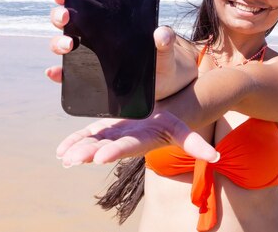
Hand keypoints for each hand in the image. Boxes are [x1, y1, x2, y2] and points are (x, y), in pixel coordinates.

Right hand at [45, 0, 193, 89]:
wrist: (163, 81)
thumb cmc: (161, 58)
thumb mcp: (164, 49)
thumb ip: (165, 40)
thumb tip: (161, 34)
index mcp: (109, 22)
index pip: (84, 4)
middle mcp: (94, 35)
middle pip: (67, 21)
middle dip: (60, 16)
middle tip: (67, 17)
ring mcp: (89, 55)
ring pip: (63, 43)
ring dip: (58, 42)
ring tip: (69, 45)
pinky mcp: (88, 75)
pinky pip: (67, 72)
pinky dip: (58, 72)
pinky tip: (54, 72)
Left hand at [56, 110, 218, 166]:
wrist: (157, 117)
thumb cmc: (169, 122)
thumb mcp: (181, 129)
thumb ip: (195, 144)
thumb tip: (216, 158)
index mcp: (141, 140)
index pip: (127, 147)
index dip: (113, 151)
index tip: (98, 158)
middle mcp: (123, 140)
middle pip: (104, 147)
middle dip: (88, 153)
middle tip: (72, 159)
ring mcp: (111, 134)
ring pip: (92, 142)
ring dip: (77, 148)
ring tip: (64, 157)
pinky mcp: (103, 128)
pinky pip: (86, 134)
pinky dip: (74, 140)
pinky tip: (61, 150)